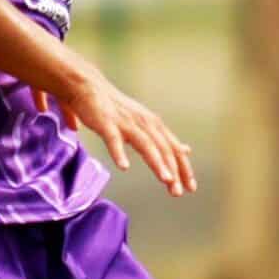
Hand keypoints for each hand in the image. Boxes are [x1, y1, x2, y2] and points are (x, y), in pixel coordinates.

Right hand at [55, 70, 194, 196]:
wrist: (87, 86)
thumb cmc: (114, 108)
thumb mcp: (144, 122)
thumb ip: (164, 139)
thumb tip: (186, 150)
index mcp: (152, 124)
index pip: (173, 148)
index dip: (183, 168)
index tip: (190, 187)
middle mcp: (143, 122)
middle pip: (162, 148)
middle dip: (173, 170)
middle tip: (178, 192)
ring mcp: (125, 122)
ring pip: (145, 144)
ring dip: (156, 162)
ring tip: (166, 179)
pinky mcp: (106, 123)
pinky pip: (113, 139)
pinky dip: (119, 153)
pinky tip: (124, 166)